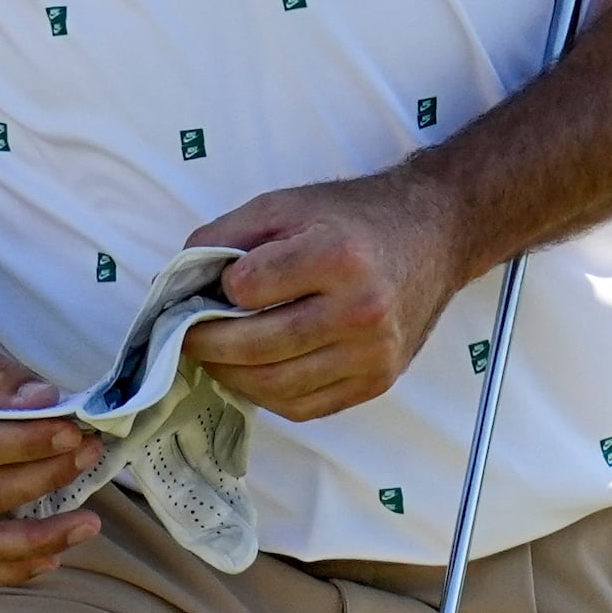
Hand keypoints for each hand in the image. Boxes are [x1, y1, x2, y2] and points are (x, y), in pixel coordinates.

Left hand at [185, 171, 464, 420]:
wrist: (434, 236)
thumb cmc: (354, 217)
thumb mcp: (285, 205)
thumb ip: (225, 235)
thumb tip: (177, 280)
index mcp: (337, 256)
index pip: (247, 289)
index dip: (219, 288)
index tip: (214, 284)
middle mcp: (361, 310)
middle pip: (257, 346)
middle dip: (206, 345)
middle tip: (184, 336)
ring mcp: (373, 353)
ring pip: (277, 386)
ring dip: (231, 376)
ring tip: (213, 356)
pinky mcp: (378, 381)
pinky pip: (305, 407)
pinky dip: (268, 395)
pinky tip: (253, 373)